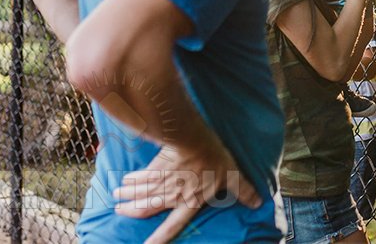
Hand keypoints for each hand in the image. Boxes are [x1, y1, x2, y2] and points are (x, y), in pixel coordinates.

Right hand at [113, 136, 260, 243]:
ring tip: (117, 196)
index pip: (172, 226)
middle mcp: (170, 196)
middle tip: (119, 211)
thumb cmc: (214, 160)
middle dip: (131, 211)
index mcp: (188, 202)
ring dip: (127, 195)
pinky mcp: (155, 167)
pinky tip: (125, 179)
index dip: (159, 239)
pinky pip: (139, 177)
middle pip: (146, 209)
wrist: (192, 141)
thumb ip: (242, 191)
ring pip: (139, 193)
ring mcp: (160, 182)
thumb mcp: (232, 176)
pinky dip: (131, 180)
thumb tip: (258, 202)